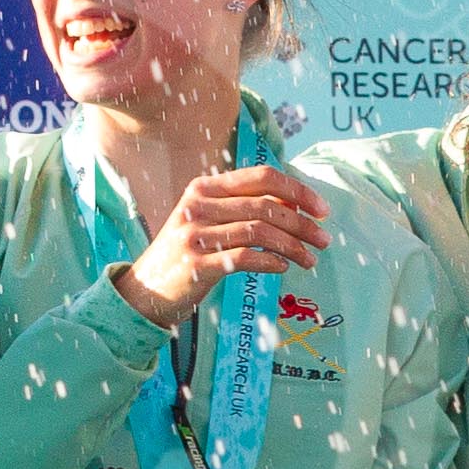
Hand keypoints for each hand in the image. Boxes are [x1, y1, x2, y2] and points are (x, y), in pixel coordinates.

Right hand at [112, 166, 331, 327]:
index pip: (261, 177)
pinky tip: (283, 268)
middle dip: (302, 224)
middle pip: (265, 206)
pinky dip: (271, 262)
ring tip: (310, 260)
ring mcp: (195, 235)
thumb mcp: (206, 221)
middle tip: (324, 240)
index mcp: (204, 188)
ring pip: (260, 231)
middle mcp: (198, 206)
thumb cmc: (184, 254)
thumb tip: (294, 207)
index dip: (297, 190)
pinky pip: (245, 258)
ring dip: (293, 246)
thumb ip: (241, 209)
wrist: (144, 290)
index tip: (322, 209)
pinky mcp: (196, 265)